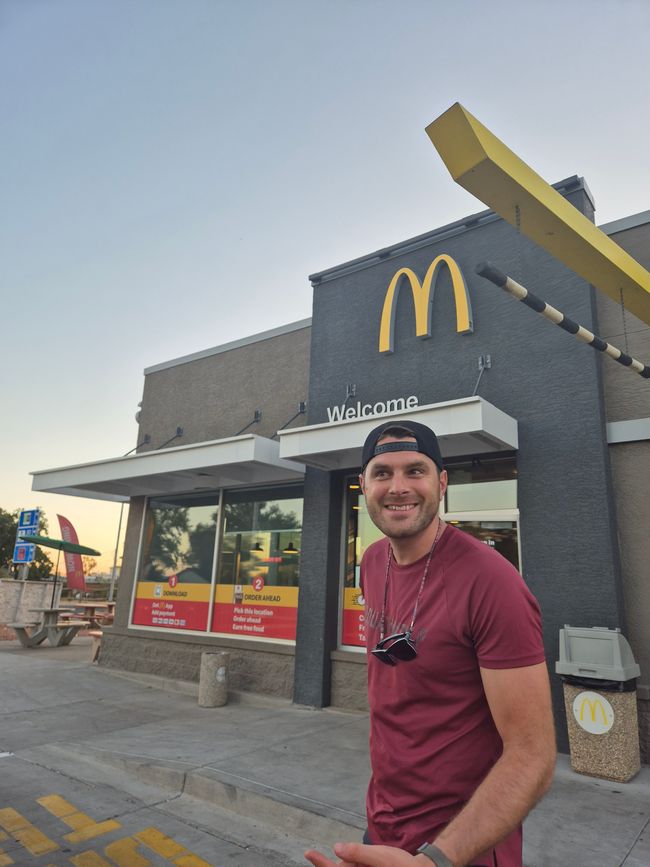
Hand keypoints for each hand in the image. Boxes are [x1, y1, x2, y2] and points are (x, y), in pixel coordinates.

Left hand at [305, 842, 430, 865]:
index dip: (321, 864)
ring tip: (372, 858)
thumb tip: (336, 848)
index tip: (308, 853)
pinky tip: (364, 858)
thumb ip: (358, 853)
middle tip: (344, 854)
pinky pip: (356, 866)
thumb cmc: (402, 865)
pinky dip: (355, 861)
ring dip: (351, 860)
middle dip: (339, 861)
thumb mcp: (380, 856)